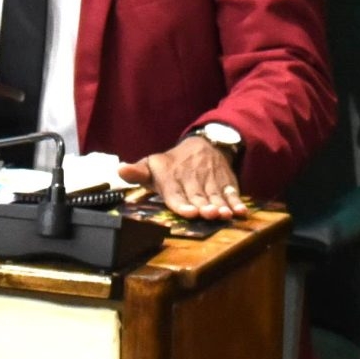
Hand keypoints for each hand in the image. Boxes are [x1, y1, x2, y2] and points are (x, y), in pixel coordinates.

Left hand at [117, 135, 248, 220]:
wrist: (205, 143)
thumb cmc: (173, 163)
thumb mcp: (153, 164)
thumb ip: (138, 172)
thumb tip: (120, 170)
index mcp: (172, 177)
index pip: (175, 193)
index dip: (181, 203)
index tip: (188, 212)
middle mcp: (193, 179)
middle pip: (198, 196)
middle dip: (203, 205)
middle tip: (207, 214)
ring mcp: (211, 181)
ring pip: (216, 195)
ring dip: (220, 206)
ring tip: (224, 215)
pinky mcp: (226, 182)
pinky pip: (232, 192)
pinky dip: (236, 202)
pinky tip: (240, 212)